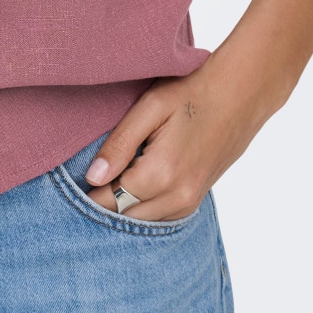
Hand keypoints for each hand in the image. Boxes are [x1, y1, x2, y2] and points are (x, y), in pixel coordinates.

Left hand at [81, 57, 274, 222]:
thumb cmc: (192, 91)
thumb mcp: (150, 108)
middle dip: (104, 201)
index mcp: (161, 174)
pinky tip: (135, 182)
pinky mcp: (197, 199)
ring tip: (111, 176)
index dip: (88, 193)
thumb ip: (120, 144)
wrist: (241, 94)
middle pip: (125, 216)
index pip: (109, 200)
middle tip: (89, 176)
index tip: (71, 181)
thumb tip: (93, 177)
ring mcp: (191, 201)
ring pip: (143, 220)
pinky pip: (162, 215)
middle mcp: (178, 196)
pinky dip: (144, 206)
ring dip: (124, 205)